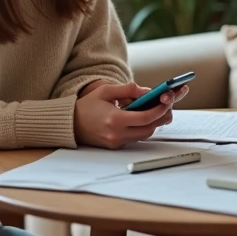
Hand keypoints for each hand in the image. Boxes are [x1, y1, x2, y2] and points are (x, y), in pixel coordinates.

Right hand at [74, 82, 189, 149]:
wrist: (70, 124)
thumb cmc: (87, 105)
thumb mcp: (106, 91)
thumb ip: (128, 89)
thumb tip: (147, 91)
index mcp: (115, 119)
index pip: (146, 118)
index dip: (159, 110)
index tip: (167, 101)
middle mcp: (117, 134)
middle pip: (149, 129)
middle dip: (160, 117)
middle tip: (166, 106)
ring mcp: (116, 142)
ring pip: (144, 135)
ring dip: (152, 123)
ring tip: (155, 110)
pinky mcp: (115, 146)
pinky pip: (135, 138)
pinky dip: (141, 128)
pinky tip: (143, 118)